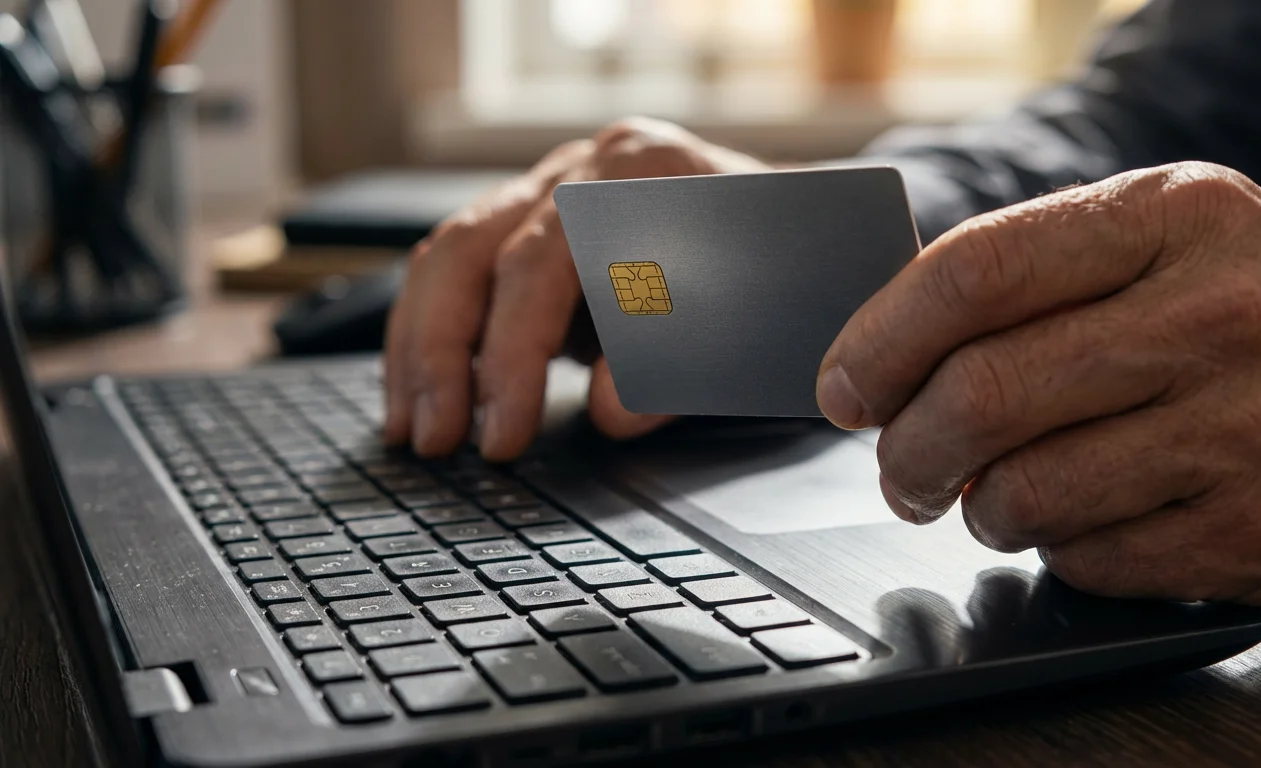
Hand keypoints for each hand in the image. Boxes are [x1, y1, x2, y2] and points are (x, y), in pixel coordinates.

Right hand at [384, 117, 769, 460]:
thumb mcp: (754, 324)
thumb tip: (608, 413)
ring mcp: (555, 186)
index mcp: (645, 171)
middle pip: (475, 249)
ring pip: (448, 255)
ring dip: (420, 349)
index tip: (503, 433)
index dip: (514, 354)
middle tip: (438, 440)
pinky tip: (418, 394)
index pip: (546, 260)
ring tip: (412, 431)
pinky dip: (429, 333)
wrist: (815, 230)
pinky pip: (456, 268)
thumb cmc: (788, 274)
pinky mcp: (535, 222)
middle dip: (445, 354)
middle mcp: (588, 168)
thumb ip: (680, 366)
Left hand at [818, 161, 1260, 610]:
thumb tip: (892, 351)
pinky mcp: (1259, 531)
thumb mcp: (1174, 238)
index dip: (881, 338)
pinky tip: (1084, 520)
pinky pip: (1091, 561)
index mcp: (1174, 218)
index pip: (978, 272)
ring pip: (1025, 493)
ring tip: (997, 493)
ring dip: (980, 508)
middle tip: (898, 468)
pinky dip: (1059, 550)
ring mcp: (1245, 431)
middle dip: (907, 448)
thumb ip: (1044, 272)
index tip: (843, 385)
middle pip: (983, 394)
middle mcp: (1215, 317)